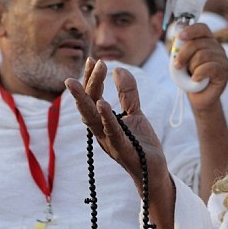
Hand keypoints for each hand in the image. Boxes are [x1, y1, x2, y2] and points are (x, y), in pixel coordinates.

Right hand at [65, 58, 168, 193]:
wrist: (154, 169)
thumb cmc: (140, 143)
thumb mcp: (135, 112)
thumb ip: (128, 92)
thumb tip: (118, 68)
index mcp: (101, 121)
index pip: (92, 96)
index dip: (90, 78)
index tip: (92, 59)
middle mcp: (100, 131)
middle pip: (87, 104)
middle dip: (86, 83)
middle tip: (91, 62)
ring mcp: (108, 140)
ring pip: (90, 119)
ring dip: (82, 100)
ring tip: (73, 83)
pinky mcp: (122, 149)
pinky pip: (111, 132)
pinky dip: (106, 117)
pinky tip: (102, 104)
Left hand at [174, 23, 227, 112]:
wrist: (198, 97)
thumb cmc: (189, 78)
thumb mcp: (182, 62)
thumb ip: (180, 50)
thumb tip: (178, 40)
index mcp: (207, 42)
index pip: (202, 28)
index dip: (191, 30)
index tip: (179, 37)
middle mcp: (217, 48)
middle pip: (198, 43)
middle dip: (184, 54)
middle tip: (177, 66)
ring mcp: (223, 59)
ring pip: (203, 55)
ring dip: (192, 66)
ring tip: (191, 75)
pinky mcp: (225, 71)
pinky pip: (210, 67)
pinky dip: (199, 74)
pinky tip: (196, 79)